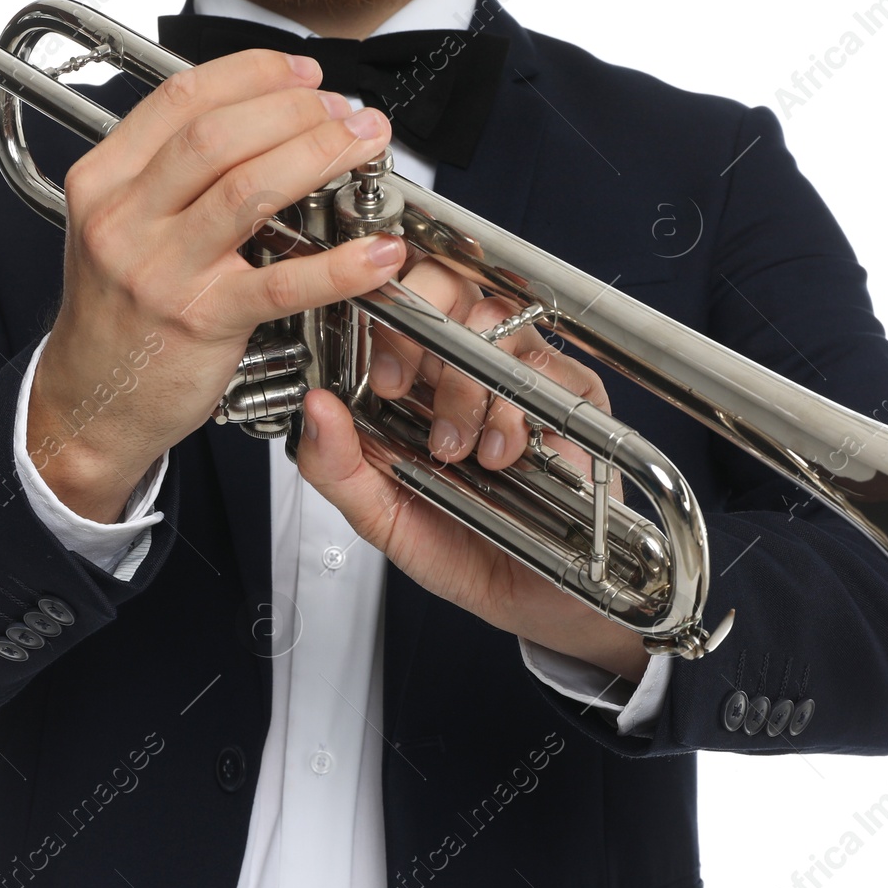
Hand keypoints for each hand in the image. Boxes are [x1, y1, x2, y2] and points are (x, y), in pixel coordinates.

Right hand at [26, 50, 403, 521]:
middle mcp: (124, 218)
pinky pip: (282, 283)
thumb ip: (167, 174)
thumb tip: (256, 121)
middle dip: (297, 110)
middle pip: (219, 133)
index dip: (254, 74)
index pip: (182, 98)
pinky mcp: (201, 321)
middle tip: (346, 112)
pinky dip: (340, 265)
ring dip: (320, 157)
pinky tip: (378, 252)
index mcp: (104, 180)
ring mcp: (161, 270)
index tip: (305, 74)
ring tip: (363, 148)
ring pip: (250, 189)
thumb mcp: (118, 227)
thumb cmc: (118, 315)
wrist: (90, 401)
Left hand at [294, 257, 649, 682]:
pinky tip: (502, 456)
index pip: (400, 307)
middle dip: (421, 327)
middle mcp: (471, 366)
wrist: (533, 599)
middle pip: (452, 288)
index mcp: (420, 380)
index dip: (385, 322)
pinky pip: (544, 371)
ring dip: (465, 385)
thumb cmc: (463, 551)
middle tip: (403, 388)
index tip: (380, 378)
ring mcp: (524, 376)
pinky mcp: (573, 396)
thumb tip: (314, 406)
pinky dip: (513, 414)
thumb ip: (337, 468)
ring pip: (497, 323)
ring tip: (457, 449)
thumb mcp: (382, 517)